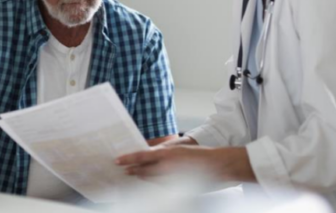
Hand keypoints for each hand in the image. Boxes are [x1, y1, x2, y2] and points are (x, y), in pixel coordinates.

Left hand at [116, 146, 254, 183]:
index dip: (128, 159)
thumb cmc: (199, 155)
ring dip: (141, 178)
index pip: (141, 156)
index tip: (117, 160)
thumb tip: (150, 152)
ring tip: (133, 176)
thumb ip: (163, 151)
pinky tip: (149, 183)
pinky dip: (153, 184)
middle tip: (123, 171)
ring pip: (150, 181)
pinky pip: (160, 187)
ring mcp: (171, 179)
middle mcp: (166, 167)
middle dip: (132, 171)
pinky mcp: (176, 188)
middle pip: (143, 171)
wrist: (218, 166)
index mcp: (166, 154)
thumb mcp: (179, 148)